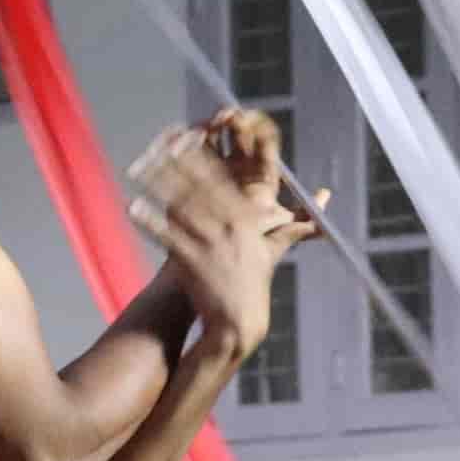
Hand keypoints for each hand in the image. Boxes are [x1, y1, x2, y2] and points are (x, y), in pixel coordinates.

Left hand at [129, 114, 312, 354]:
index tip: (186, 137)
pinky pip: (167, 236)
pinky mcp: (192, 262)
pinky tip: (133, 206)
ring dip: (156, 185)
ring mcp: (210, 243)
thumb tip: (326, 198)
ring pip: (179, 206)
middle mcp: (229, 227)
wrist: (238, 323)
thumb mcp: (273, 251)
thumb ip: (294, 224)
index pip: (222, 179)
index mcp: (247, 219)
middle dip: (175, 162)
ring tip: (136, 168)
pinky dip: (150, 221)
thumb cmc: (253, 284)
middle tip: (154, 143)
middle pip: (197, 185)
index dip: (203, 156)